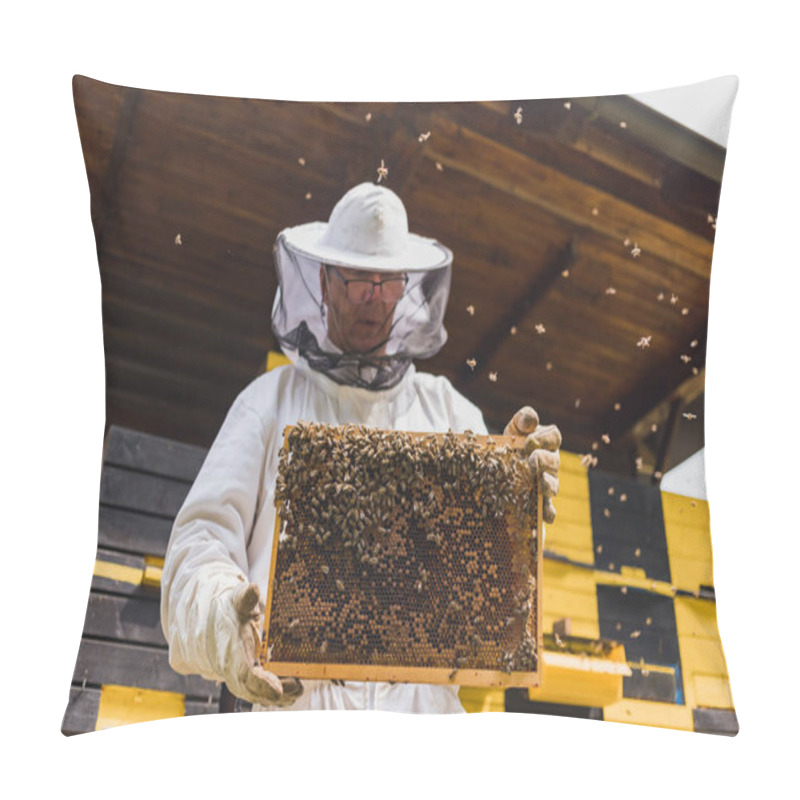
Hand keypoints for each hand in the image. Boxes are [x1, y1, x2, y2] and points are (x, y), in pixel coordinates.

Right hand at [217, 582, 303, 706]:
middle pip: (254, 690)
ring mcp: (240, 677)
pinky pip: (261, 691)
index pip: (244, 674)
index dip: (261, 684)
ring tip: (299, 688)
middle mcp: (234, 669)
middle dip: (275, 692)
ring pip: (258, 694)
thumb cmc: (228, 613)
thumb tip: (253, 588)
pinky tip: (293, 690)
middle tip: (297, 687)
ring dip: (279, 696)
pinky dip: (277, 694)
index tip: (278, 690)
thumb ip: (246, 597)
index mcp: (231, 652)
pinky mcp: (248, 678)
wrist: (213, 624)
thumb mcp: (237, 601)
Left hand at [504, 406, 560, 524]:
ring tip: (542, 484)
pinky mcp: (538, 502)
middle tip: (532, 461)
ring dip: (549, 485)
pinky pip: (548, 509)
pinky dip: (548, 512)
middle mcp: (550, 463)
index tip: (528, 441)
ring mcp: (546, 483)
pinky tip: (545, 517)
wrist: (498, 465)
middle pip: (554, 462)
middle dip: (544, 462)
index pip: (554, 437)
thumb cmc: (511, 443)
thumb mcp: (514, 428)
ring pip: (553, 485)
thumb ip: (523, 419)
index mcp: (547, 442)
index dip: (544, 438)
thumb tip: (531, 420)